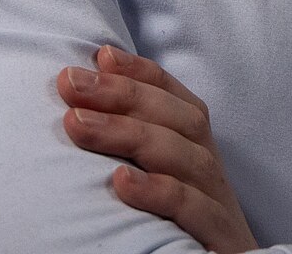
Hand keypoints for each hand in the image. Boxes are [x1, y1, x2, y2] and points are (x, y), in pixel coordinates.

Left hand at [57, 45, 256, 253]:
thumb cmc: (180, 235)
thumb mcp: (158, 186)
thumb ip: (134, 150)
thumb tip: (81, 111)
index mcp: (199, 155)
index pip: (177, 100)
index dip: (142, 74)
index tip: (100, 56)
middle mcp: (212, 173)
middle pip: (179, 120)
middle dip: (123, 94)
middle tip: (70, 83)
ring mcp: (221, 206)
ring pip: (184, 157)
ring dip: (128, 133)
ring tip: (78, 122)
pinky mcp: (221, 239)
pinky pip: (194, 210)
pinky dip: (158, 192)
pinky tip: (120, 182)